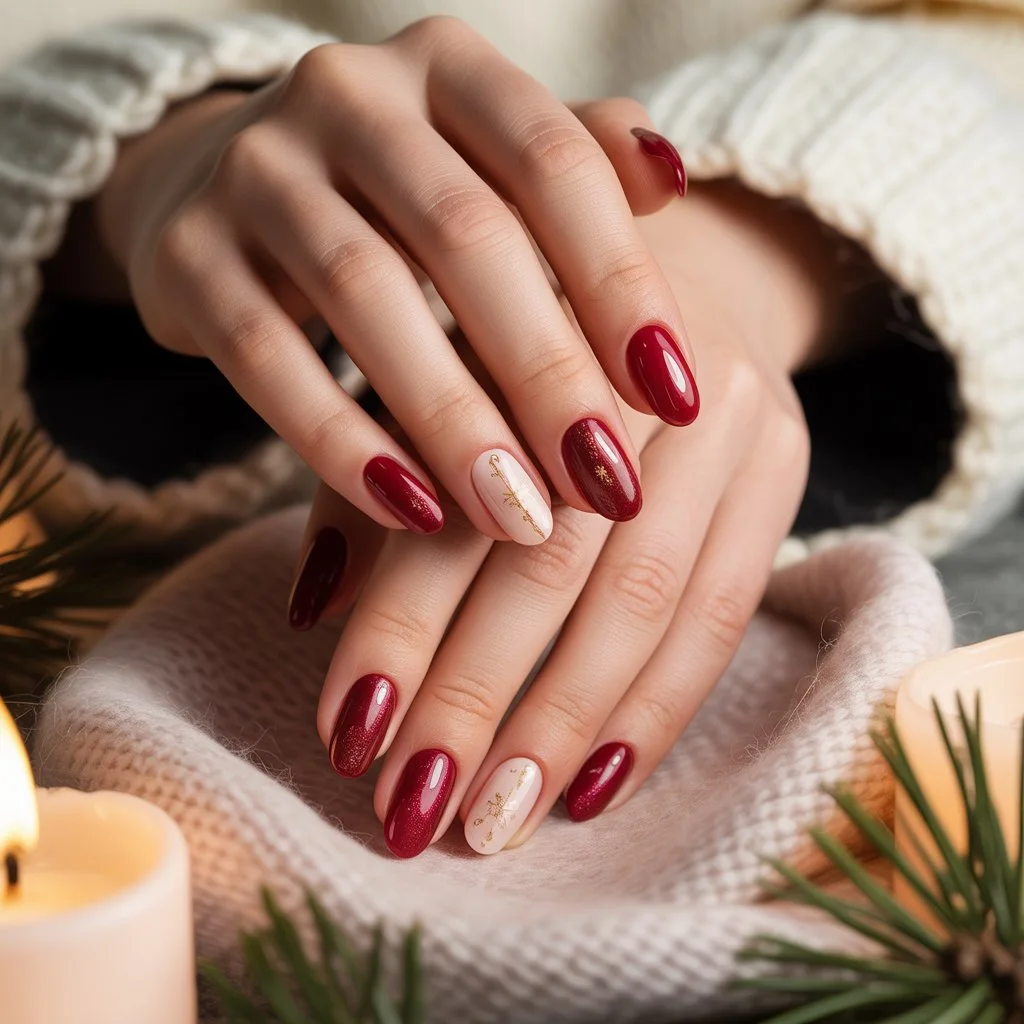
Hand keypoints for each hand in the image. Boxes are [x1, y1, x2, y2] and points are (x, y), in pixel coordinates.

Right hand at [93, 17, 698, 552]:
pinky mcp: (183, 253)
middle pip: (468, 236)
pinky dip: (340, 441)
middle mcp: (350, 94)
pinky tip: (408, 512)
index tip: (680, 402)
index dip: (624, 284)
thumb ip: (578, 173)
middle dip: (548, 374)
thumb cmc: (400, 202)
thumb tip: (674, 179)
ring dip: (453, 422)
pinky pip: (265, 353)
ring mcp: (255, 166)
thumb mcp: (489, 172)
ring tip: (520, 518)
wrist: (228, 191)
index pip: (556, 163)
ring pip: (367, 296)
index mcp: (448, 68)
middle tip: (610, 487)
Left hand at [307, 182, 829, 855]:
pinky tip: (597, 787)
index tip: (348, 735)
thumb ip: (372, 488)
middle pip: (550, 560)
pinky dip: (659, 707)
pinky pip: (725, 608)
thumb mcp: (428, 391)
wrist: (665, 282)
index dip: (399, 625)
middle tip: (418, 810)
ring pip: (645, 599)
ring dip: (565, 726)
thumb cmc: (514, 351)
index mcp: (516, 334)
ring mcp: (723, 421)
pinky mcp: (782, 467)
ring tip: (498, 821)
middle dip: (477, 697)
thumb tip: (311, 612)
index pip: (453, 503)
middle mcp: (629, 375)